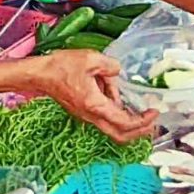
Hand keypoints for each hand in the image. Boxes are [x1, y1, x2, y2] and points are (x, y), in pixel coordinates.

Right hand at [35, 50, 157, 142]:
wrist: (39, 75)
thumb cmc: (60, 67)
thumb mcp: (90, 59)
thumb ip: (110, 66)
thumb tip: (118, 71)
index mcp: (95, 105)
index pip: (124, 122)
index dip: (143, 121)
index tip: (154, 113)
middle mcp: (91, 116)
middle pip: (120, 135)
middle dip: (139, 131)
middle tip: (152, 121)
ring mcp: (86, 116)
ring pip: (112, 128)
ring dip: (127, 120)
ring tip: (135, 103)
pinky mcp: (83, 112)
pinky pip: (104, 118)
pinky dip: (116, 112)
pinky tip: (116, 95)